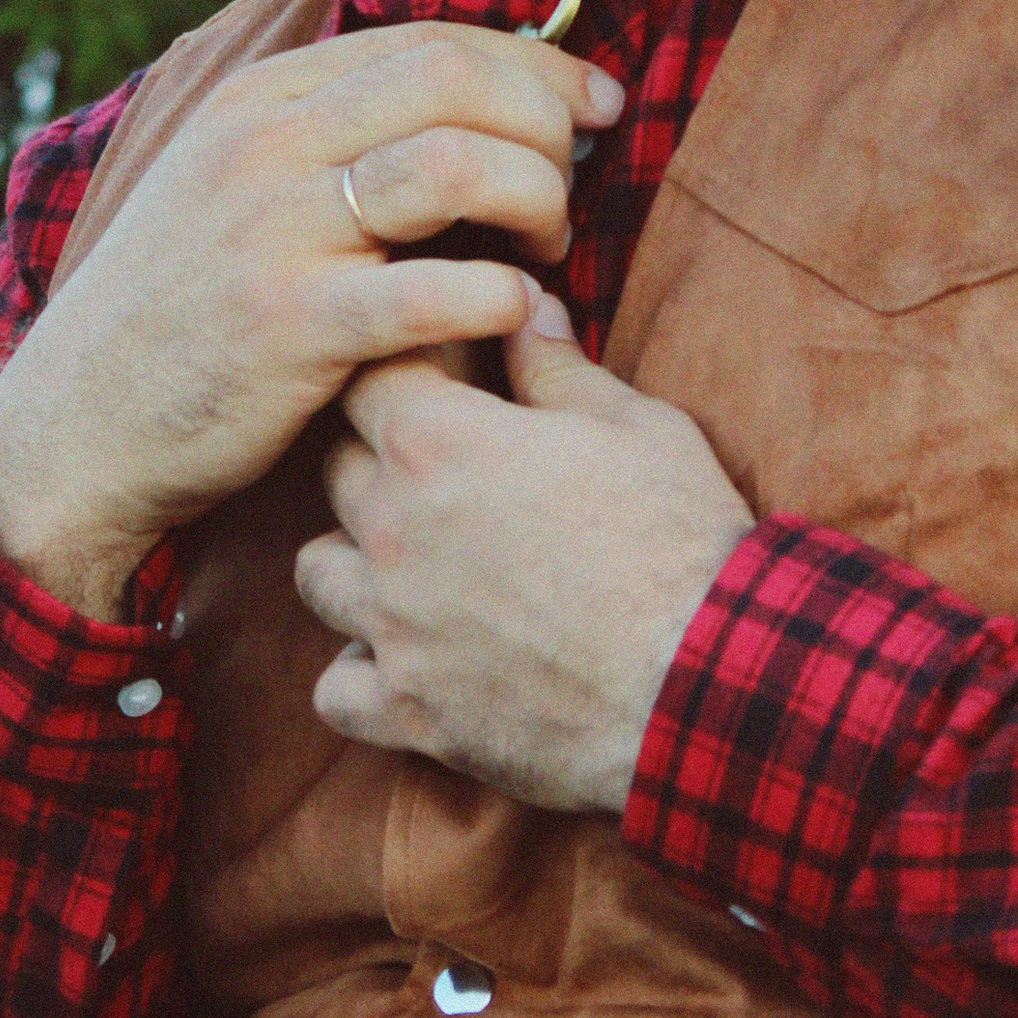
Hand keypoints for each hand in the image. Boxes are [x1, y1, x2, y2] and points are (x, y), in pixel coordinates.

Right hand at [0, 25, 622, 614]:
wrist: (82, 426)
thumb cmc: (185, 315)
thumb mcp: (233, 190)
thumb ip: (329, 138)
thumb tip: (468, 103)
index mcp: (262, 99)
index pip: (433, 41)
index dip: (538, 65)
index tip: (597, 106)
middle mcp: (267, 144)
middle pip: (460, 81)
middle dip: (550, 127)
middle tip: (570, 193)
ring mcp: (276, 230)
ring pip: (460, 163)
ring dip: (538, 201)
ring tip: (545, 253)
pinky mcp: (293, 325)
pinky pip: (438, 291)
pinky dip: (506, 299)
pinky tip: (518, 320)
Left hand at [293, 294, 752, 814]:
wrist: (701, 681)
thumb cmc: (679, 542)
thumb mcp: (637, 428)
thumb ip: (559, 368)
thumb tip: (527, 308)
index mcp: (438, 442)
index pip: (368, 376)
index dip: (408, 376)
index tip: (449, 389)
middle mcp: (392, 528)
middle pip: (337, 470)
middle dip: (382, 465)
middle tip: (448, 482)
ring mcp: (391, 623)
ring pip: (316, 574)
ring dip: (355, 566)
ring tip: (413, 574)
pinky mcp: (406, 708)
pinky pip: (335, 690)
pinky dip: (362, 678)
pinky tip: (410, 666)